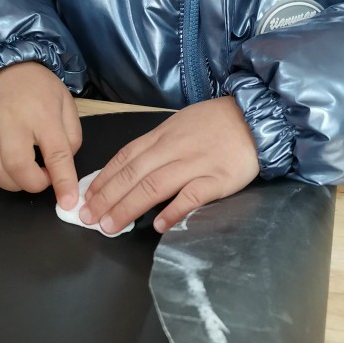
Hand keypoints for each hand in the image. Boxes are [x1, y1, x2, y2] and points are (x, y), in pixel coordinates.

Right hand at [0, 62, 80, 208]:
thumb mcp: (67, 105)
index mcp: (42, 113)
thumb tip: (63, 168)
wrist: (5, 68)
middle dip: (35, 184)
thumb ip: (71, 138)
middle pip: (19, 166)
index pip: (56, 153)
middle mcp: (13, 122)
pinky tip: (11, 169)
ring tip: (29, 174)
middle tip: (46, 177)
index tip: (69, 202)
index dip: (63, 181)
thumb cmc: (41, 88)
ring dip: (15, 184)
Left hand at [80, 97, 259, 233]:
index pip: (125, 157)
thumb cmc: (217, 123)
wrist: (257, 117)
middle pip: (133, 174)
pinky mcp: (217, 179)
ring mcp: (195, 164)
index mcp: (162, 135)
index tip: (86, 196)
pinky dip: (173, 210)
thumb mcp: (180, 125)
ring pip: (154, 186)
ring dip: (129, 206)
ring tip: (111, 225)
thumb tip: (131, 169)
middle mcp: (173, 149)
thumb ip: (158, 146)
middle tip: (88, 217)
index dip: (103, 178)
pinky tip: (159, 226)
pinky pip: (191, 196)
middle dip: (107, 197)